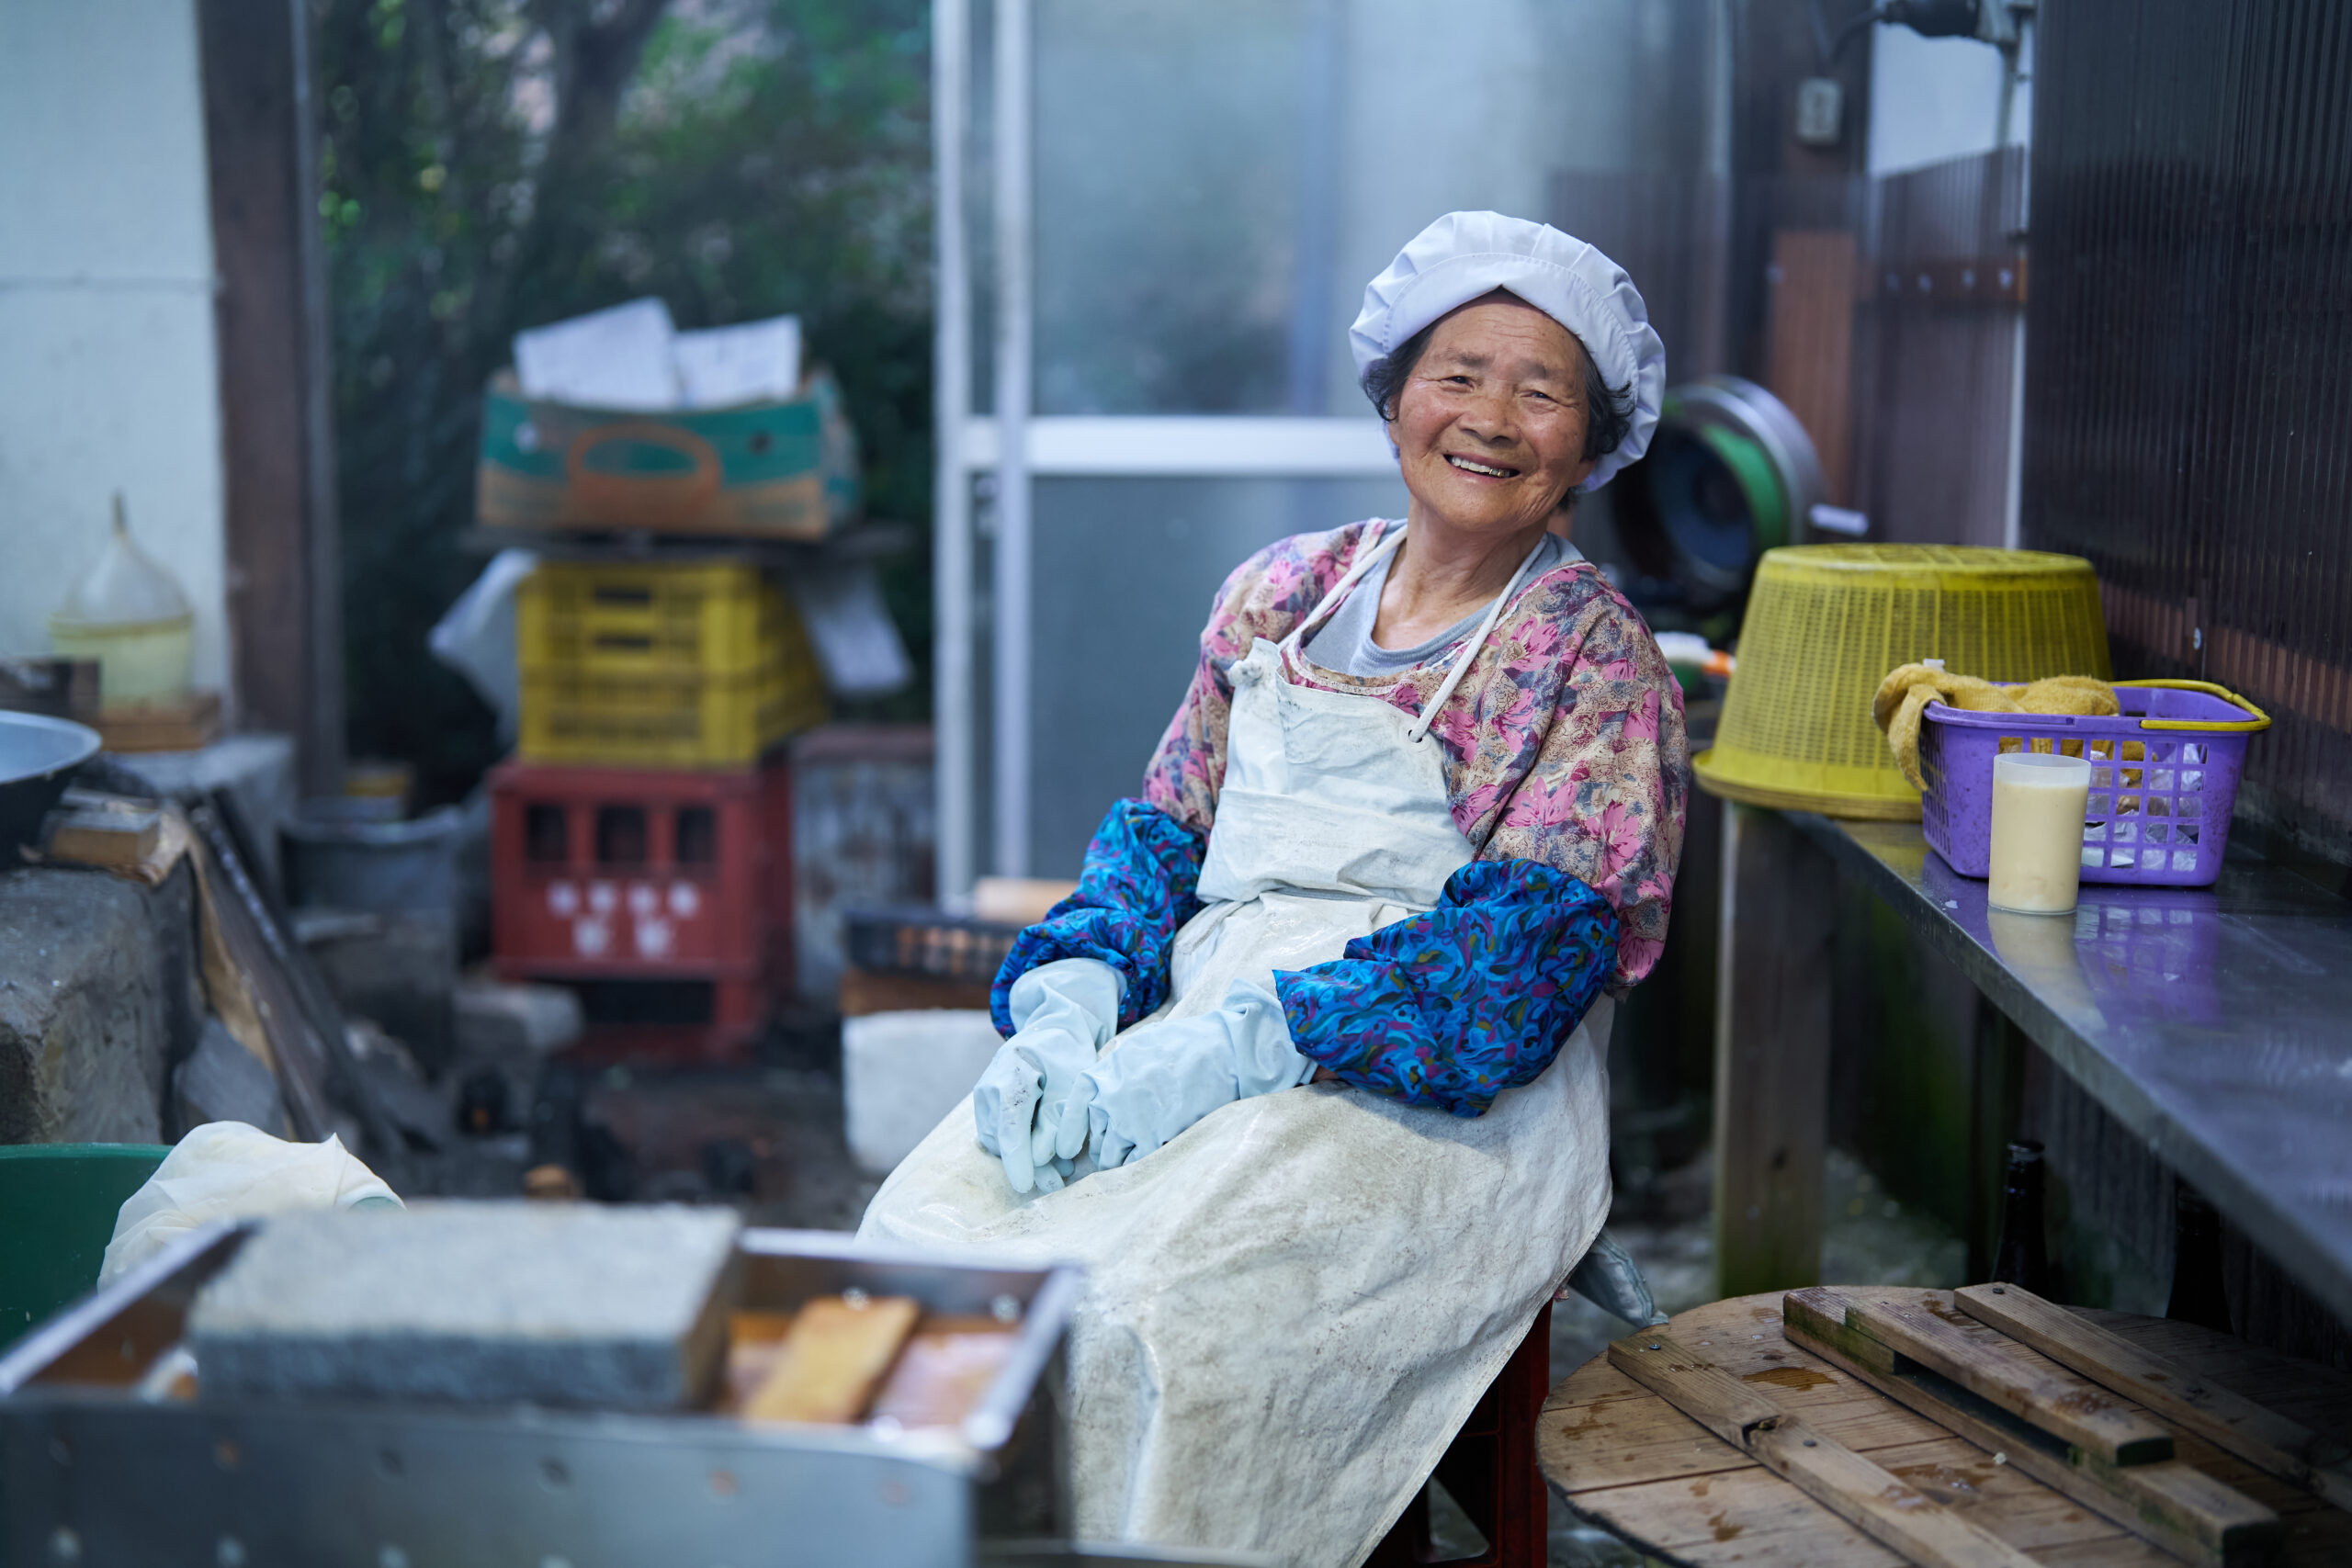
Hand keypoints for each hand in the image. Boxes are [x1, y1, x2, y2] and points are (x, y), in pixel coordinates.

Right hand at [971, 959, 1121, 1192]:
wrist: (1050, 1030)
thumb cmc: (1065, 1054)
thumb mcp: (1071, 1083)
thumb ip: (1056, 1120)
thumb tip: (1042, 1159)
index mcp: (1010, 1076)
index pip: (1010, 1126)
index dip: (1017, 1159)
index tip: (1024, 1186)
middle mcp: (988, 1089)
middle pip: (1003, 1139)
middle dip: (1030, 1165)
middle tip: (1059, 1184)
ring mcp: (983, 1098)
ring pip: (999, 1141)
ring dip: (1026, 1160)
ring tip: (1059, 1173)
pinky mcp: (987, 1107)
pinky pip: (999, 1136)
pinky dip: (1019, 1149)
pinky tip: (1045, 1157)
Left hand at [1056, 979, 1311, 1170]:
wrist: (1224, 1050)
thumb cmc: (1186, 1046)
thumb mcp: (1138, 1048)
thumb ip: (1115, 1074)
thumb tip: (1103, 1096)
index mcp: (1104, 1074)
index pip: (1073, 1113)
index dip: (1069, 1135)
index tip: (1067, 1151)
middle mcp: (1111, 1099)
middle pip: (1097, 1140)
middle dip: (1106, 1149)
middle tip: (1118, 1154)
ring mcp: (1131, 1122)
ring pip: (1112, 1158)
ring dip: (1122, 1162)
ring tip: (1136, 1163)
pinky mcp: (1155, 1139)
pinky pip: (1137, 1165)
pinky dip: (1142, 1168)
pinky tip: (1152, 1165)